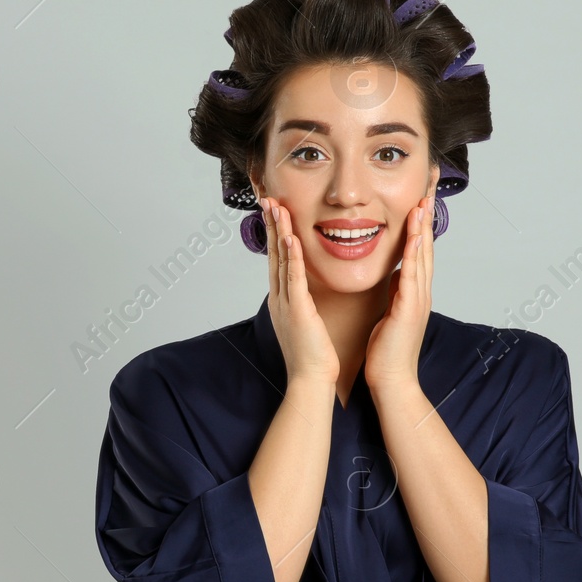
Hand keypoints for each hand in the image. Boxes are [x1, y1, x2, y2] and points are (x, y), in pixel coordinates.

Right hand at [261, 197, 338, 384]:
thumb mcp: (307, 323)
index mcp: (284, 300)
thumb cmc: (313, 357)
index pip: (278, 261)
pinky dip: (291, 257)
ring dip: (278, 233)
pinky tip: (290, 238)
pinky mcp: (297, 310)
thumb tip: (307, 294)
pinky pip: (293, 278)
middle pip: (273, 255)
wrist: (311, 381)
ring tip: (276, 208)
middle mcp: (280, 298)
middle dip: (271, 226)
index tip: (276, 213)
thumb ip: (305, 305)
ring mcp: (286, 303)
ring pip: (281, 261)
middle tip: (268, 200)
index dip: (275, 235)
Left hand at [364, 193, 435, 389]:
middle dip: (428, 212)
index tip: (421, 193)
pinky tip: (416, 235)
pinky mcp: (409, 309)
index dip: (421, 220)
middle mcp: (420, 290)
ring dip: (424, 226)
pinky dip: (416, 254)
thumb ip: (397, 290)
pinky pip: (413, 275)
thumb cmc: (387, 350)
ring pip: (423, 255)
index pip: (419, 248)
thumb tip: (397, 271)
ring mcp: (418, 299)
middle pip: (427, 243)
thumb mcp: (391, 310)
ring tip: (425, 198)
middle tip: (431, 184)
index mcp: (414, 290)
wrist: (392, 380)